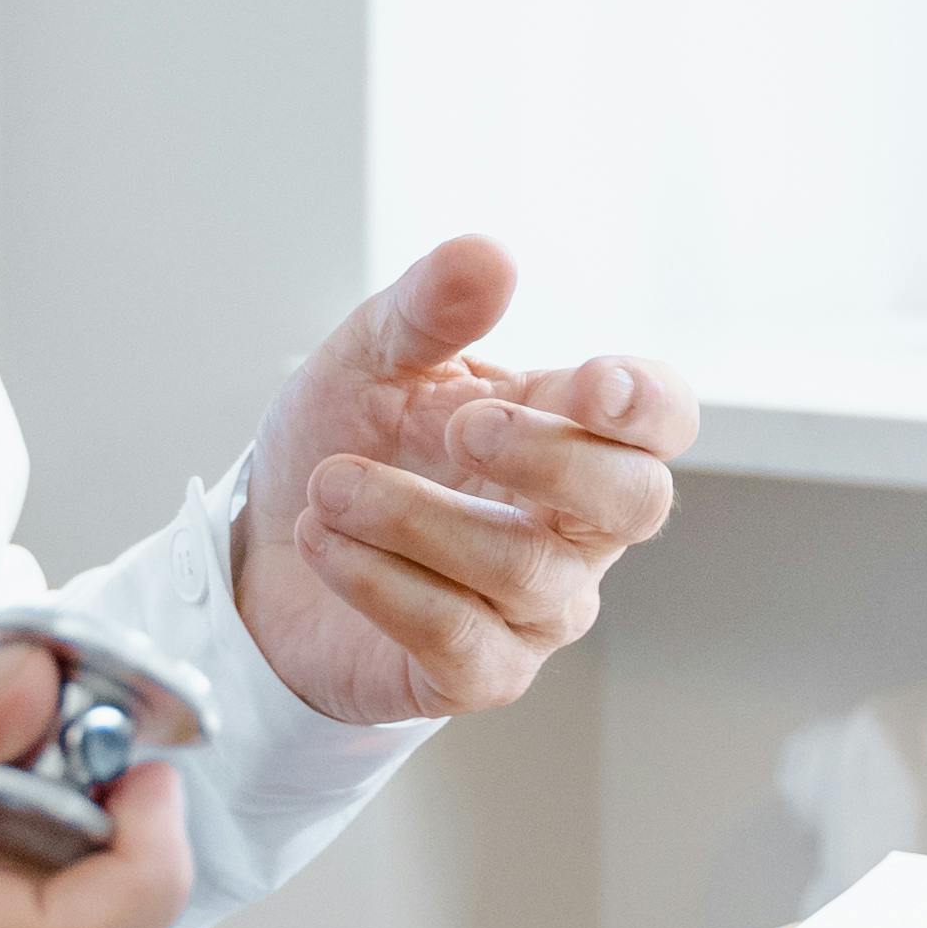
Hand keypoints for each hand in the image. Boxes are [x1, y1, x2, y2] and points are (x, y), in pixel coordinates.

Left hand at [238, 235, 691, 724]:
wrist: (264, 547)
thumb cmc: (346, 442)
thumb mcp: (371, 357)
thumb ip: (429, 309)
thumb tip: (488, 255)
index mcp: (569, 431)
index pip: (662, 419)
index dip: (648, 405)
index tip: (593, 384)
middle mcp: (573, 526)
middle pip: (634, 502)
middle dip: (552, 459)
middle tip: (459, 425)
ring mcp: (535, 607)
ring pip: (524, 569)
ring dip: (414, 516)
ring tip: (329, 485)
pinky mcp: (480, 673)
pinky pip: (456, 636)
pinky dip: (381, 580)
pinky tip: (322, 540)